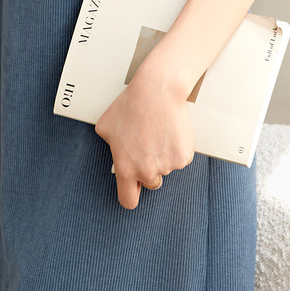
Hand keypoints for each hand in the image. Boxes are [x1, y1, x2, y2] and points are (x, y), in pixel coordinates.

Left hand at [94, 63, 194, 209]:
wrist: (158, 90)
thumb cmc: (131, 104)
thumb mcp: (106, 126)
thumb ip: (110, 145)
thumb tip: (114, 150)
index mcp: (126, 168)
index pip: (128, 200)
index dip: (132, 194)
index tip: (134, 188)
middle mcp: (147, 172)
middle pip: (151, 183)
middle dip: (150, 168)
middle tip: (148, 144)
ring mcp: (167, 166)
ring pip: (167, 168)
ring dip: (164, 155)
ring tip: (159, 130)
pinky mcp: (184, 157)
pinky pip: (180, 158)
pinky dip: (177, 148)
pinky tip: (170, 130)